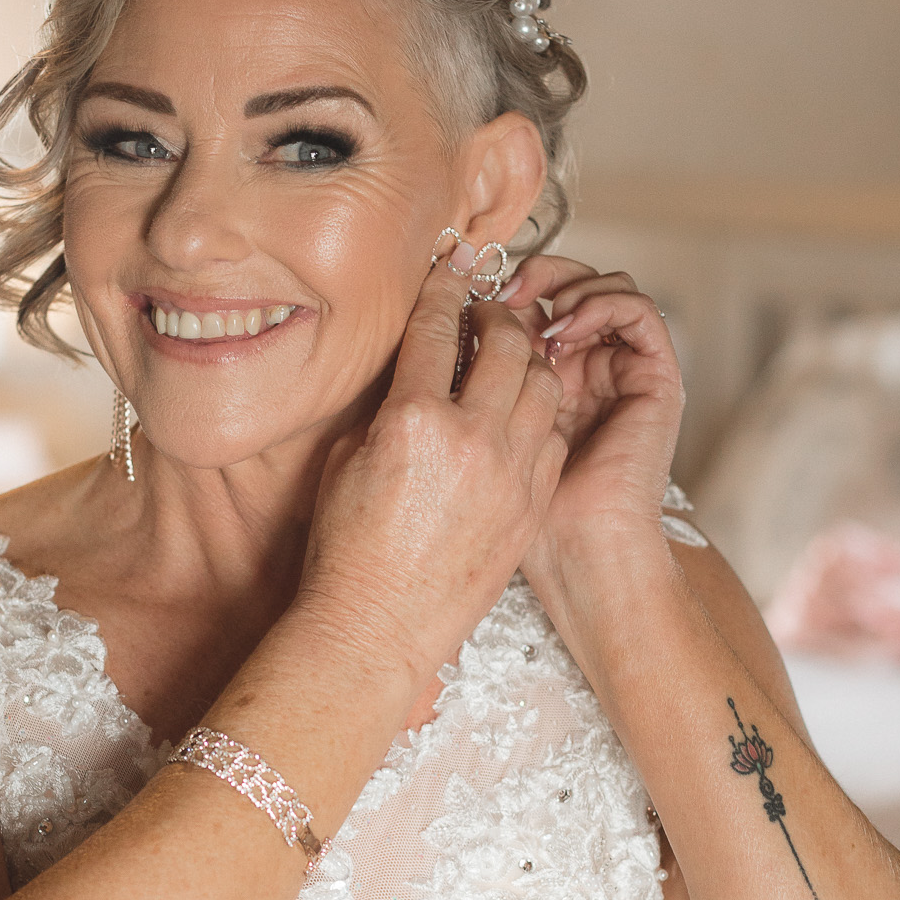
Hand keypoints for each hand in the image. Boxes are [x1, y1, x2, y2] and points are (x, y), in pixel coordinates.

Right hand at [298, 263, 566, 690]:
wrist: (379, 627)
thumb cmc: (348, 551)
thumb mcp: (346, 460)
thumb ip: (389, 406)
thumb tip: (415, 370)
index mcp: (413, 420)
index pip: (437, 327)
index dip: (444, 290)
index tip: (449, 272)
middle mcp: (471, 439)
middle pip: (508, 343)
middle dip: (497, 316)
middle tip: (484, 316)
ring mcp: (511, 473)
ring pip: (543, 384)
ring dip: (527, 361)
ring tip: (508, 362)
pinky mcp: (531, 504)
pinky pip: (553, 435)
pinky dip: (539, 415)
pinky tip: (518, 419)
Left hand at [499, 255, 683, 584]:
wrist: (575, 554)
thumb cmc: (522, 510)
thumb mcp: (483, 429)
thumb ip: (477, 376)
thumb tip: (448, 316)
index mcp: (551, 378)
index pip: (538, 303)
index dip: (508, 285)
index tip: (470, 291)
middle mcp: (591, 369)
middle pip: (574, 285)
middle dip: (539, 274)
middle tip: (503, 288)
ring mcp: (626, 372)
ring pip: (610, 287)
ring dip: (571, 285)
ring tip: (538, 313)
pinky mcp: (658, 379)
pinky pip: (640, 312)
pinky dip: (602, 303)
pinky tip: (564, 328)